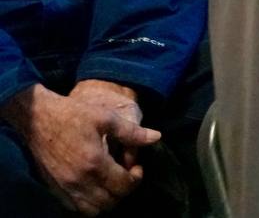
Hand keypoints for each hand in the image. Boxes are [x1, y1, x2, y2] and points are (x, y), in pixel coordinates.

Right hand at [0, 83, 160, 214]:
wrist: (38, 119)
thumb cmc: (73, 114)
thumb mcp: (106, 117)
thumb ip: (132, 132)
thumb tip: (156, 137)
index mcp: (94, 162)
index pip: (124, 186)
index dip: (136, 178)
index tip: (136, 166)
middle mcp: (79, 180)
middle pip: (110, 202)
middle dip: (124, 190)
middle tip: (126, 174)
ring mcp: (64, 187)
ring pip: (93, 211)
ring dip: (107, 200)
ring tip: (111, 182)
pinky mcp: (54, 189)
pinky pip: (75, 209)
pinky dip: (89, 204)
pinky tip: (94, 187)